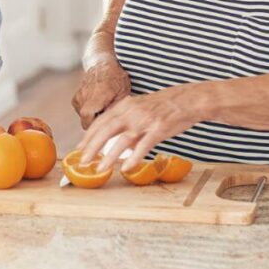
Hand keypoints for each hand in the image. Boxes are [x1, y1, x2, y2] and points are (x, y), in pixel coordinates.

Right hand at [71, 55, 130, 129]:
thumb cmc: (115, 77)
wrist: (102, 64)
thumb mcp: (123, 92)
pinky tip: (97, 105)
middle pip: (86, 121)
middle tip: (107, 116)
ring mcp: (79, 97)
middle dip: (96, 122)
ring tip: (103, 108)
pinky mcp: (75, 99)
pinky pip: (81, 113)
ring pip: (84, 118)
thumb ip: (117, 107)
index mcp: (98, 94)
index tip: (105, 124)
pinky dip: (89, 112)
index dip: (95, 124)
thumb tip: (113, 120)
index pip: (87, 116)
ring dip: (93, 117)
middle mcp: (85, 96)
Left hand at [76, 85, 196, 172]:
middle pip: (106, 130)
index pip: (101, 122)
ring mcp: (145, 120)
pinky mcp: (158, 129)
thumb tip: (120, 148)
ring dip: (109, 156)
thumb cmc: (164, 107)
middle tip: (82, 161)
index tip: (79, 148)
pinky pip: (143, 146)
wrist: (188, 99)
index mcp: (125, 106)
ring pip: (122, 140)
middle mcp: (131, 112)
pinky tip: (126, 168)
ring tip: (99, 169)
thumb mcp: (140, 110)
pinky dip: (134, 158)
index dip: (88, 136)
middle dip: (91, 147)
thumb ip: (127, 125)